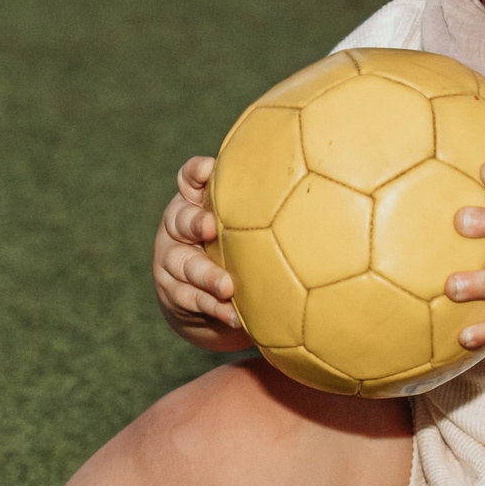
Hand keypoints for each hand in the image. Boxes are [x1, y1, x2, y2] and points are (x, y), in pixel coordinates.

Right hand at [154, 157, 248, 349]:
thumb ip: (259, 208)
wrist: (204, 298)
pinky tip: (234, 315)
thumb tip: (313, 183)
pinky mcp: (174, 293)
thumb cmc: (235, 248)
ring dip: (207, 276)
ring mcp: (171, 261)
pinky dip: (214, 307)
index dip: (196, 172)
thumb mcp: (240, 224)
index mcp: (193, 202)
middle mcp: (177, 227)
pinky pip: (192, 299)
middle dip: (195, 224)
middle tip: (211, 228)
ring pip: (184, 266)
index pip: (188, 179)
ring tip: (227, 287)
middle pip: (180, 220)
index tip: (208, 170)